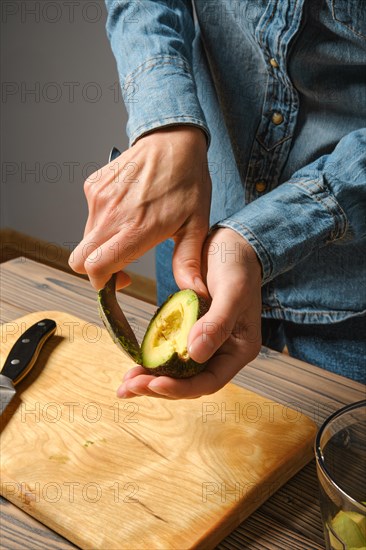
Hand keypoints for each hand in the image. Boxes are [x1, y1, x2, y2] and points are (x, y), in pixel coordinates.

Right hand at [69, 126, 210, 290]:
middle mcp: (112, 214)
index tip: (121, 280)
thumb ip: (188, 261)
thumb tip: (194, 291)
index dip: (102, 283)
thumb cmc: (188, 182)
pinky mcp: (93, 185)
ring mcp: (99, 197)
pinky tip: (127, 211)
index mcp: (137, 228)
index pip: (96, 267)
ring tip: (131, 231)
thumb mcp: (196, 225)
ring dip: (103, 244)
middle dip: (96, 269)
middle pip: (79, 259)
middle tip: (122, 263)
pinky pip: (89, 216)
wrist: (173, 140)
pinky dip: (103, 222)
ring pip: (86, 238)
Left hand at [117, 228, 261, 398]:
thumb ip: (217, 323)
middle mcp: (221, 352)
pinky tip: (133, 365)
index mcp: (238, 350)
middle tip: (129, 386)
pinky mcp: (188, 331)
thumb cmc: (237, 265)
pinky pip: (169, 352)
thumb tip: (195, 353)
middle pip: (189, 382)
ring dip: (151, 379)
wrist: (230, 245)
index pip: (209, 381)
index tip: (155, 384)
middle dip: (159, 387)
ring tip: (125, 385)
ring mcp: (204, 343)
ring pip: (177, 372)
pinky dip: (152, 360)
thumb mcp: (232, 291)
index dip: (181, 388)